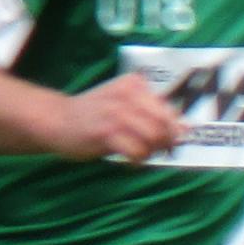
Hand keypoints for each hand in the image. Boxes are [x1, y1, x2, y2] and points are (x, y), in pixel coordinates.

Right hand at [51, 73, 184, 163]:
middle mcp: (127, 95)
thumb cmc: (96, 114)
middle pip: (165, 125)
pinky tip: (129, 159)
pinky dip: (138, 160)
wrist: (56, 119)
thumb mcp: (125, 104)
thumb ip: (154, 113)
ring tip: (139, 154)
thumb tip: (187, 129)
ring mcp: (116, 113)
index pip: (170, 110)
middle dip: (166, 143)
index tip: (170, 141)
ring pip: (154, 138)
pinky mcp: (105, 133)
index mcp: (135, 84)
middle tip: (156, 151)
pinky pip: (137, 151)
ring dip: (152, 152)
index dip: (175, 130)